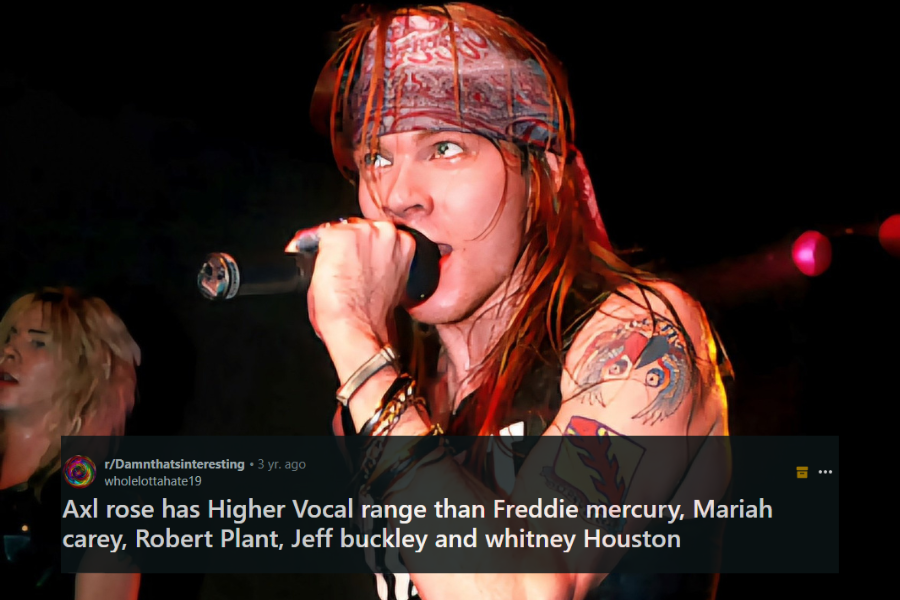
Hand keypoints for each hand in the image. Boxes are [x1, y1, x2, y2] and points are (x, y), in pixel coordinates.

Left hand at [307, 218, 413, 345]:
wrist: (359, 327)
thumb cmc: (373, 315)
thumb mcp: (388, 282)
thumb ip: (380, 263)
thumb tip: (363, 260)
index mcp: (404, 244)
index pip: (378, 234)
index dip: (364, 249)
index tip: (357, 260)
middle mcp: (387, 233)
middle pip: (361, 228)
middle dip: (351, 246)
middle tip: (343, 268)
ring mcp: (363, 231)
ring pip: (342, 228)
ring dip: (333, 245)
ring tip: (331, 270)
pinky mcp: (338, 235)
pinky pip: (319, 234)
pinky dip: (311, 246)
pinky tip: (317, 267)